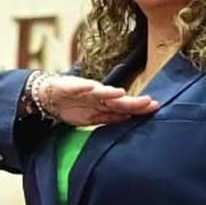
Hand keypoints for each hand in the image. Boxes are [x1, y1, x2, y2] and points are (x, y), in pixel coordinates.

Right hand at [37, 75, 159, 125]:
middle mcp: (99, 95)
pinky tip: (91, 88)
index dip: (139, 107)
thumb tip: (129, 118)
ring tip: (121, 94)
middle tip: (148, 101)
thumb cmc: (74, 106)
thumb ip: (110, 118)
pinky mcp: (70, 86)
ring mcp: (85, 89)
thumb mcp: (92, 118)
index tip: (155, 107)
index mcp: (105, 103)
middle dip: (131, 100)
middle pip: (118, 99)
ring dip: (110, 92)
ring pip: (100, 91)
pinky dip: (83, 87)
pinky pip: (77, 86)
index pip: (126, 106)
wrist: (50, 96)